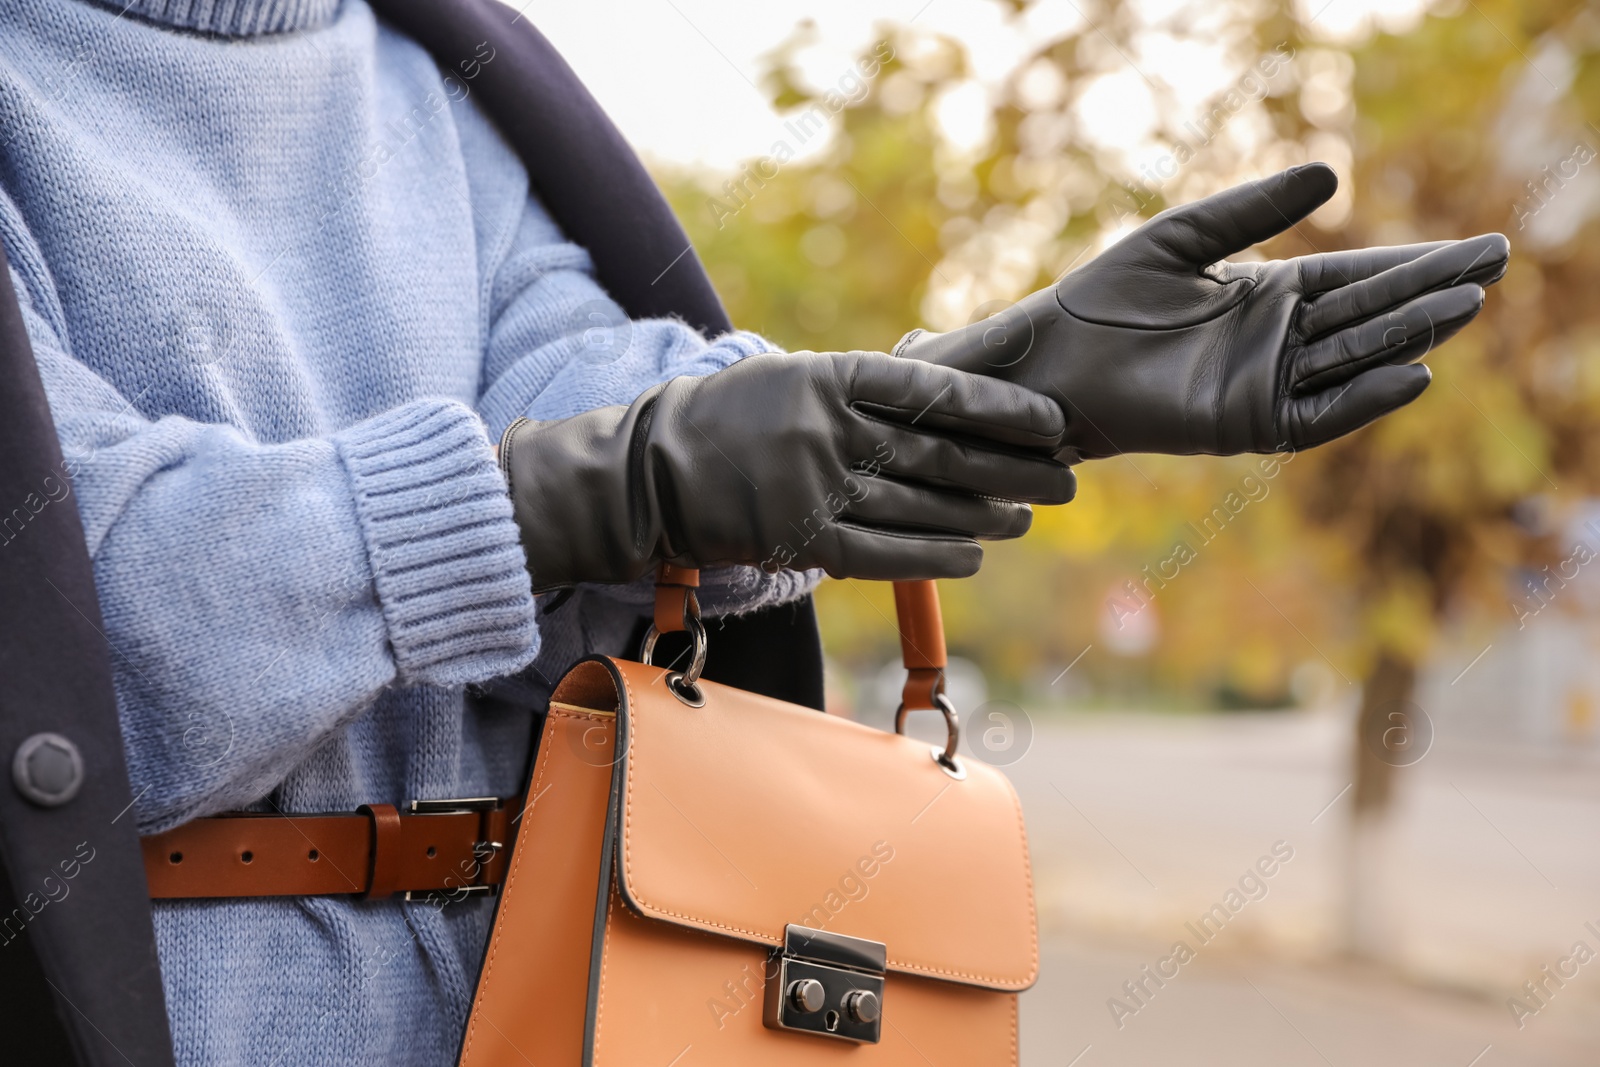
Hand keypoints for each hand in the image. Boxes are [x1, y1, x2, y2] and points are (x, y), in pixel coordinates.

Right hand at [499, 351, 1075, 587]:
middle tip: (1066, 475)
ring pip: (922, 505)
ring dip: (984, 513)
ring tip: (1028, 514)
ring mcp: (814, 488)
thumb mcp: (795, 380)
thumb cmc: (733, 418)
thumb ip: (864, 390)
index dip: (1000, 407)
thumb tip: (948, 398)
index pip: (935, 389)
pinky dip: (935, 556)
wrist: (651, 471)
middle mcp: (828, 431)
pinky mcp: (801, 540)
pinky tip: (975, 555)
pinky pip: (884, 553)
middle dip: (1012, 466)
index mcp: (830, 378)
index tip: (1051, 419)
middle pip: (941, 451)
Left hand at [895, 163, 1508, 458]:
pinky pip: (1317, 413)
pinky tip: (1410, 374)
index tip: (1474, 247)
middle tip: (1493, 268)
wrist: (1056, 363)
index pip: (1356, 277)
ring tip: (1465, 308)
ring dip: (1408, 337)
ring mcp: (1265, 384)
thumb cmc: (1108, 299)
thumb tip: (1332, 171)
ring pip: (1353, 360)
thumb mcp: (1185, 238)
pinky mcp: (1245, 424)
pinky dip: (1362, 398)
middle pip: (1368, 315)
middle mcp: (1277, 342)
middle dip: (1429, 293)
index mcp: (1269, 294)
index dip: (1415, 262)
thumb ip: (1253, 209)